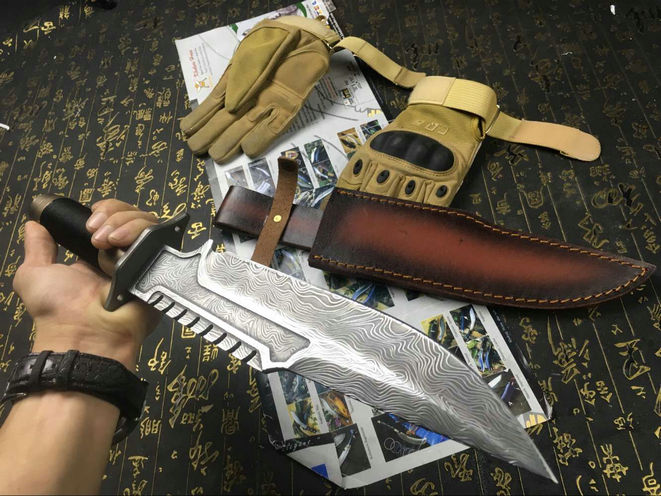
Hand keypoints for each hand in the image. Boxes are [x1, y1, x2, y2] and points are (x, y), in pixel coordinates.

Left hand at [13, 199, 160, 367]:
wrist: (85, 333)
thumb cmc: (57, 309)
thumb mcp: (34, 275)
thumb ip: (37, 248)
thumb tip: (33, 225)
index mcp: (97, 258)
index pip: (112, 219)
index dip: (105, 211)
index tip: (91, 219)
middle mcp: (124, 257)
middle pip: (132, 216)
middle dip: (114, 214)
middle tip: (95, 233)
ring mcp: (144, 261)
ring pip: (148, 222)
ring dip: (125, 223)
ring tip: (108, 241)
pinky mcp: (160, 268)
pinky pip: (160, 238)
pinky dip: (142, 232)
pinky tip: (123, 243)